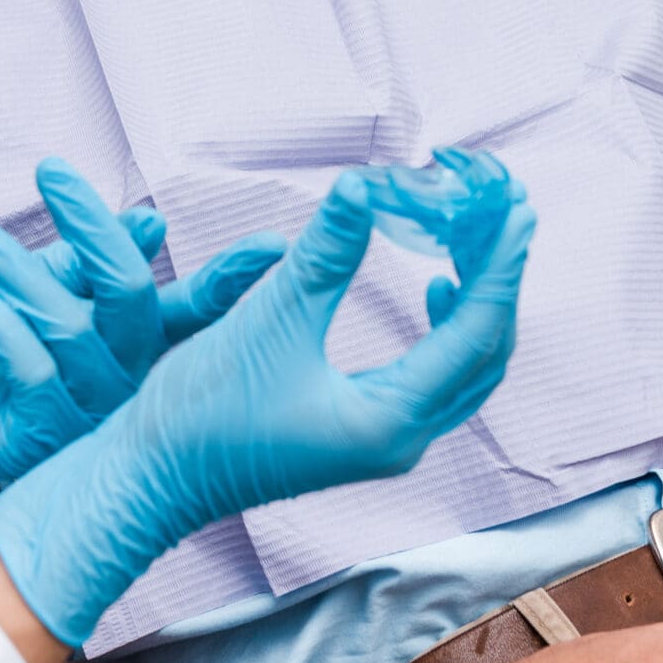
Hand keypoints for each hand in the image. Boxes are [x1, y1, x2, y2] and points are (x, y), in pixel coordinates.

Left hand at [0, 158, 283, 564]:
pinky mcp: (36, 448)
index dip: (231, 279)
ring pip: (81, 336)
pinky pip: (38, 382)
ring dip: (26, 277)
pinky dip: (9, 334)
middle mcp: (121, 390)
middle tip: (51, 173)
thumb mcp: (36, 288)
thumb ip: (89, 264)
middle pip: (136, 304)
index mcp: (130, 349)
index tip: (274, 243)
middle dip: (97, 233)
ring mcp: (83, 425)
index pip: (190, 311)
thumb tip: (152, 222)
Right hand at [0, 164, 535, 645]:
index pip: (475, 330)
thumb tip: (366, 182)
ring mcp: (382, 440)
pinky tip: (430, 284)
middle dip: (496, 277)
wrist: (146, 479)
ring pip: (462, 365)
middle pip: (483, 351)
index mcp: (390, 421)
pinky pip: (432, 372)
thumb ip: (325, 251)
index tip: (516, 207)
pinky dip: (445, 324)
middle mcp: (400, 439)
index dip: (499, 263)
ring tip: (473, 236)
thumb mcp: (268, 317)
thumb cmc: (200, 412)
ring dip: (474, 299)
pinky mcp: (360, 432)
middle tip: (502, 211)